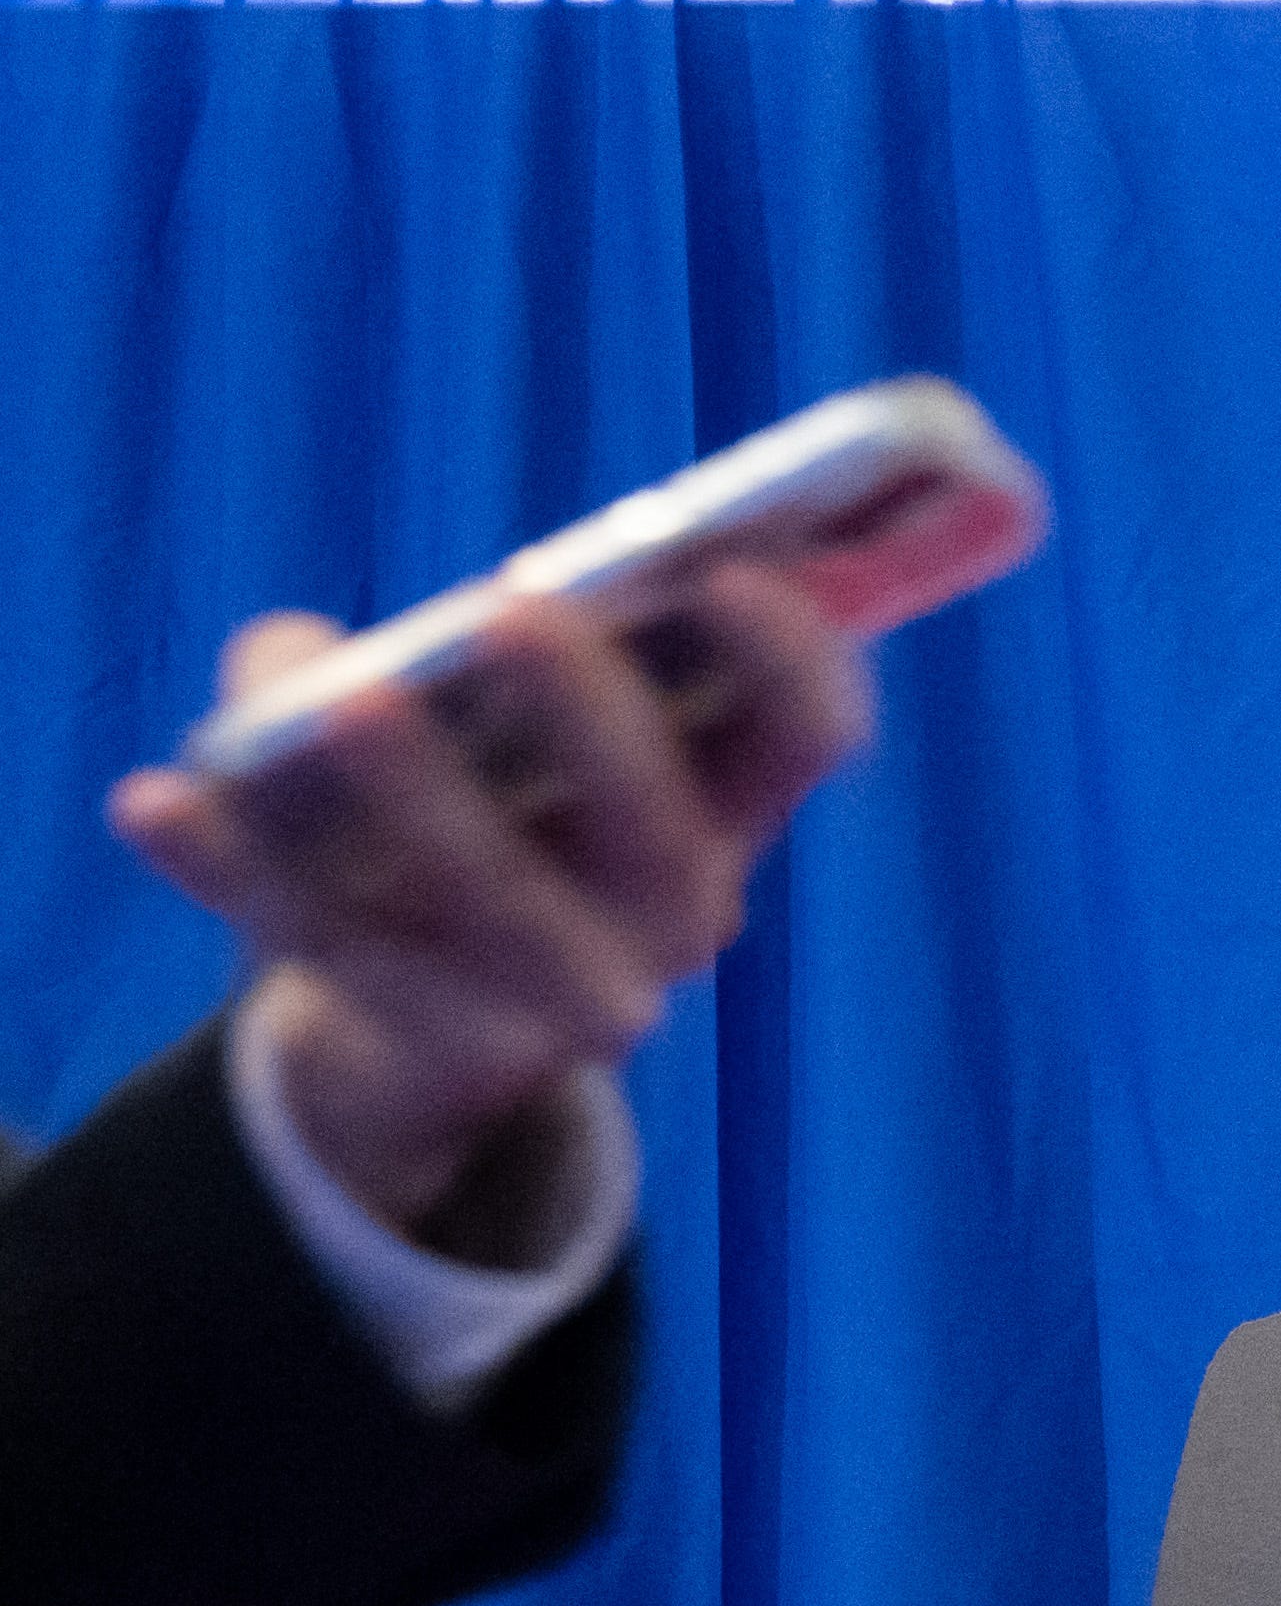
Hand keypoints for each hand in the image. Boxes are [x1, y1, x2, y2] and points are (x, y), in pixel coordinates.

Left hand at [113, 560, 877, 1248]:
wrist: (424, 1018)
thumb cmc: (481, 807)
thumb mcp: (479, 722)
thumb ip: (408, 652)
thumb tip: (309, 657)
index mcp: (718, 810)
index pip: (803, 737)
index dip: (791, 659)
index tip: (727, 571)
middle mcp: (672, 914)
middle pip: (663, 836)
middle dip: (596, 720)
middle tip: (513, 607)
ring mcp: (559, 995)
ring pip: (508, 910)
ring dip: (428, 802)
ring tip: (346, 700)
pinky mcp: (428, 1034)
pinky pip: (324, 947)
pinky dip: (230, 871)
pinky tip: (152, 802)